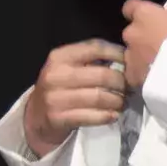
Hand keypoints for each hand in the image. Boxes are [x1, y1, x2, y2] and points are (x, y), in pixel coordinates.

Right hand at [22, 40, 127, 156]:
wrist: (36, 116)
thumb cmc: (62, 87)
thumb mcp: (70, 67)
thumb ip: (93, 59)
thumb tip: (128, 58)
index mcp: (60, 57)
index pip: (96, 47)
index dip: (118, 54)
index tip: (130, 63)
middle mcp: (55, 75)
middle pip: (103, 75)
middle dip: (122, 83)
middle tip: (128, 88)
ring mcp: (55, 98)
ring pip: (100, 97)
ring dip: (117, 101)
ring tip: (121, 102)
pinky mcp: (58, 118)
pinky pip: (92, 116)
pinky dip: (108, 116)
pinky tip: (113, 115)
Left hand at [122, 0, 166, 89]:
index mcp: (145, 15)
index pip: (131, 7)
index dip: (140, 12)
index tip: (151, 17)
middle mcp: (132, 33)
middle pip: (133, 32)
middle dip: (145, 36)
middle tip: (163, 43)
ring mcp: (129, 55)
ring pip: (133, 52)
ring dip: (144, 55)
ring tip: (161, 63)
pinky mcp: (132, 75)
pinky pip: (135, 71)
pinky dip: (143, 72)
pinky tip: (157, 77)